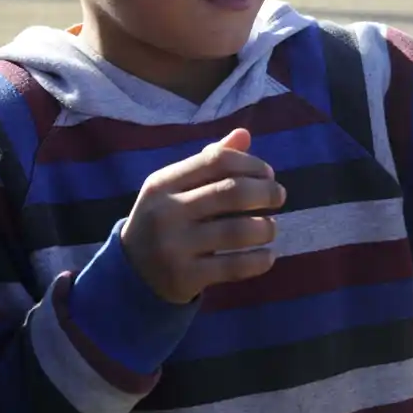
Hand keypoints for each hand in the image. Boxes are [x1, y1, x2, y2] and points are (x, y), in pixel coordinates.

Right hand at [120, 128, 284, 304]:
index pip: (216, 160)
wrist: (132, 272)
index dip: (250, 163)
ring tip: (270, 228)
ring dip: (265, 228)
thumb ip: (209, 161)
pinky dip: (259, 260)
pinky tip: (268, 256)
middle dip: (265, 192)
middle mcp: (166, 211)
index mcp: (163, 182)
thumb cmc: (165, 219)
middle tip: (279, 196)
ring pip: (237, 231)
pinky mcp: (185, 277)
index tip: (268, 173)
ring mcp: (174, 247)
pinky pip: (234, 267)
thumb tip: (244, 134)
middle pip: (231, 192)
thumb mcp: (176, 187)